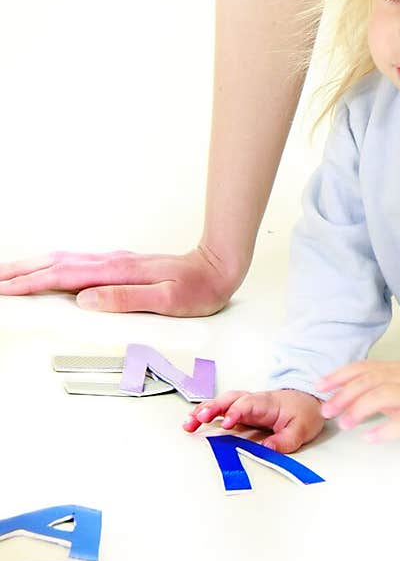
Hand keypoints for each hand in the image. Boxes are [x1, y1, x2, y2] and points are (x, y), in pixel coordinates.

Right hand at [0, 244, 240, 315]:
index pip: (63, 277)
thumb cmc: (197, 289)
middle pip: (55, 263)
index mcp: (116, 272)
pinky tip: (47, 269)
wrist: (218, 267)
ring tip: (9, 273)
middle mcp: (111, 263)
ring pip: (63, 260)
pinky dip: (52, 265)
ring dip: (33, 266)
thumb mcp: (166, 300)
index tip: (5, 289)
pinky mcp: (118, 265)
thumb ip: (126, 299)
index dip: (31, 284)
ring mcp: (113, 261)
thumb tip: (86, 299)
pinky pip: (75, 263)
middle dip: (21, 271)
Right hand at [183, 388, 323, 452]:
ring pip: (222, 403)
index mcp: (267, 403)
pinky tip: (193, 422)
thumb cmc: (303, 412)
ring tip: (188, 424)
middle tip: (198, 419)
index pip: (248, 404)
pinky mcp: (241, 412)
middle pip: (229, 400)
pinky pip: (221, 409)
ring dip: (204, 410)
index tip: (227, 423)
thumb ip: (286, 440)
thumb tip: (268, 448)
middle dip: (213, 408)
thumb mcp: (302, 428)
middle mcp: (253, 401)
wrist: (307, 401)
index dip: (237, 412)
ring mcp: (245, 405)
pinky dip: (206, 413)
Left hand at [316, 360, 399, 447]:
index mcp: (396, 369)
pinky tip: (368, 437)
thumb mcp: (398, 387)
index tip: (319, 387)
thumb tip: (339, 394)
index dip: (339, 375)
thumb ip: (374, 387)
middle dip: (344, 394)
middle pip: (369, 380)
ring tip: (344, 424)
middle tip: (327, 411)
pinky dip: (383, 429)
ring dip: (359, 409)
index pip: (363, 367)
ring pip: (384, 395)